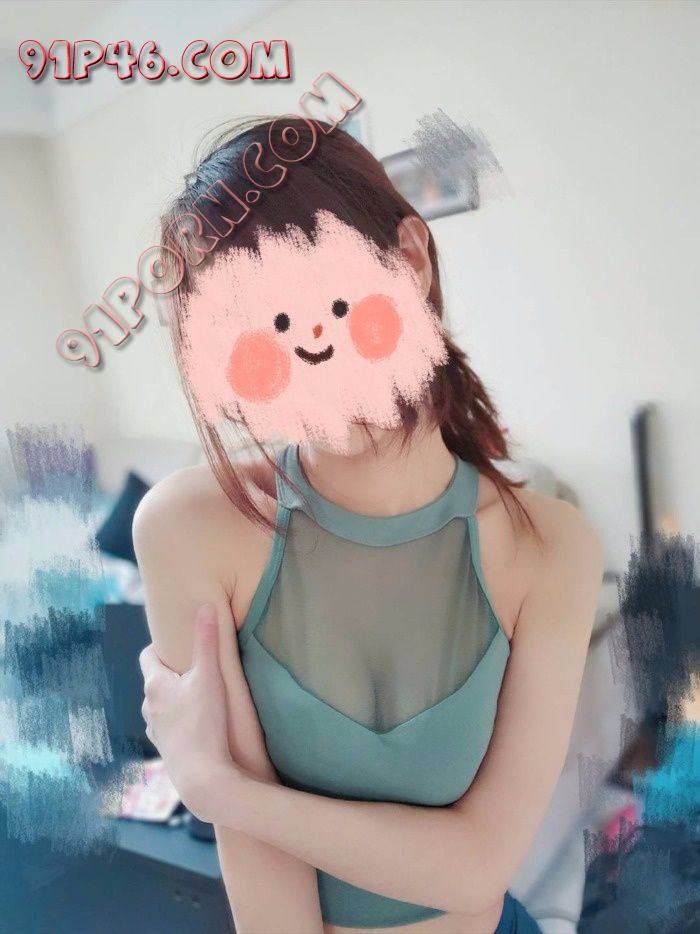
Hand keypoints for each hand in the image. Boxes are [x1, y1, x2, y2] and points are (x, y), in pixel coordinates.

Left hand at [139, 603, 242, 820]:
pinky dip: (179, 721)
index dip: (162, 646)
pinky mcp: (165, 748)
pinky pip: (169, 726)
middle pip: (156, 680)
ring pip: (161, 705)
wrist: (202, 776)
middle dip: (173, 672)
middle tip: (196, 666)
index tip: (179, 642)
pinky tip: (198, 724)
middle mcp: (148, 706)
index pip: (148, 655)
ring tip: (198, 696)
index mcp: (155, 684)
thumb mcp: (210, 676)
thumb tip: (204, 606)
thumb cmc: (204, 723)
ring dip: (176, 698)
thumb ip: (208, 640)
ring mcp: (155, 729)